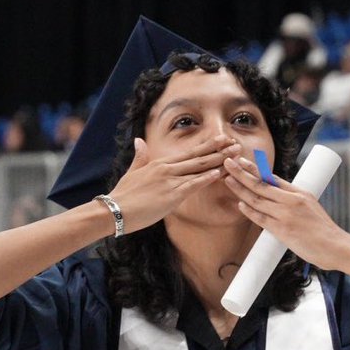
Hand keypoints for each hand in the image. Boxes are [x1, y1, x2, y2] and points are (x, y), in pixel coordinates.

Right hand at [108, 134, 238, 233]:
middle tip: (235, 143)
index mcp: (160, 163)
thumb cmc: (123, 195)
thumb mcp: (132, 172)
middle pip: (198, 157)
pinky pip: (193, 185)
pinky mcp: (171, 195)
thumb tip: (139, 141)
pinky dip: (207, 178)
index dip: (207, 146)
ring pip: (199, 168)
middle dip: (218, 150)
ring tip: (235, 156)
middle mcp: (167, 168)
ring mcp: (170, 181)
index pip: (189, 152)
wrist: (114, 210)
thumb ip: (140, 157)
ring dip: (219, 161)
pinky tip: (220, 173)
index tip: (221, 139)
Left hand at [220, 155, 349, 270]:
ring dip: (240, 189)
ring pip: (258, 199)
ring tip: (227, 180)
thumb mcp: (311, 209)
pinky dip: (249, 211)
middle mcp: (292, 200)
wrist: (336, 247)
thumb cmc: (324, 232)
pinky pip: (261, 218)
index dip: (255, 169)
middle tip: (228, 162)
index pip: (273, 177)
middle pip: (261, 184)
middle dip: (242, 172)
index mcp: (299, 193)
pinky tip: (240, 204)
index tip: (242, 161)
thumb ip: (293, 203)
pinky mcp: (283, 230)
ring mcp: (286, 214)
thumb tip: (277, 200)